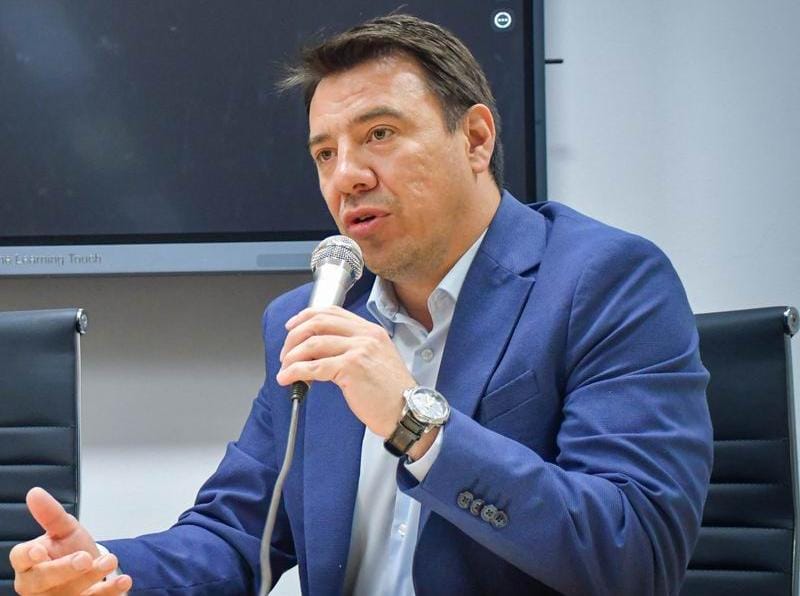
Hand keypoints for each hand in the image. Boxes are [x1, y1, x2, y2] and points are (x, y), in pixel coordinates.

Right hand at [10, 487, 132, 594]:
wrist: (90, 568)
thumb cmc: (69, 548)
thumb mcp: (63, 529)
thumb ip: (50, 514)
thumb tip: (35, 492)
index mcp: (29, 563)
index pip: (20, 559)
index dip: (27, 556)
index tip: (40, 551)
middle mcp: (38, 584)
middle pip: (43, 579)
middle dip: (64, 569)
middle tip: (85, 558)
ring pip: (69, 592)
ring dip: (92, 578)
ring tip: (111, 560)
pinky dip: (109, 592)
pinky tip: (124, 581)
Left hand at [277, 306, 414, 437]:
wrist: (407, 411)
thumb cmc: (392, 392)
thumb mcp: (377, 359)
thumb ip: (353, 349)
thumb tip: (317, 353)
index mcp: (370, 330)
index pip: (332, 312)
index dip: (306, 316)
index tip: (292, 326)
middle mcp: (365, 335)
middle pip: (318, 323)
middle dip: (294, 337)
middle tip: (286, 353)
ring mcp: (358, 349)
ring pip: (312, 344)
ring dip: (292, 357)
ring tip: (285, 369)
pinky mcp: (350, 367)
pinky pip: (313, 367)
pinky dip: (295, 372)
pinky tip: (288, 379)